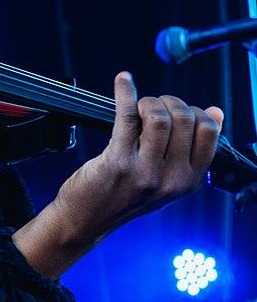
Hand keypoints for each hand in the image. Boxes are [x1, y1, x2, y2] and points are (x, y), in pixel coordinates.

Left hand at [13, 72, 222, 277]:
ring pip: (160, 117)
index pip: (209, 132)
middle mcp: (172, 178)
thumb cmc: (123, 195)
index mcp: (189, 181)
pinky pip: (126, 116)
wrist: (86, 220)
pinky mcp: (118, 162)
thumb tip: (215, 112)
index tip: (176, 110)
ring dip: (148, 101)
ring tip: (137, 106)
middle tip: (150, 106)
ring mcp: (146, 172)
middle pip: (185, 119)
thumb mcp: (166, 180)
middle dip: (168, 102)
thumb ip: (189, 152)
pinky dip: (125, 92)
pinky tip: (123, 82)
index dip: (194, 112)